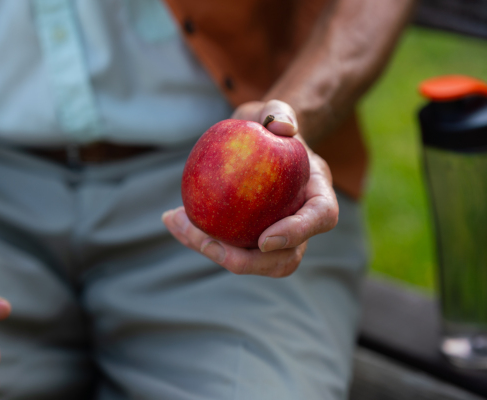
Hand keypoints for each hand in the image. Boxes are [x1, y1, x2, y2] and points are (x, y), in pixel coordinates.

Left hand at [162, 99, 338, 276]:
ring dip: (213, 252)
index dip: (297, 234)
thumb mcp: (274, 109)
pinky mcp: (247, 236)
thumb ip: (279, 111)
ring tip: (177, 225)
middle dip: (246, 262)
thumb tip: (282, 127)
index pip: (321, 218)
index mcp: (317, 192)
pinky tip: (171, 217)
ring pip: (252, 261)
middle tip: (207, 243)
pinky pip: (226, 245)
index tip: (264, 239)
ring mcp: (275, 235)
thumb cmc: (269, 123)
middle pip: (285, 259)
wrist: (257, 138)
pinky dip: (197, 237)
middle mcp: (300, 222)